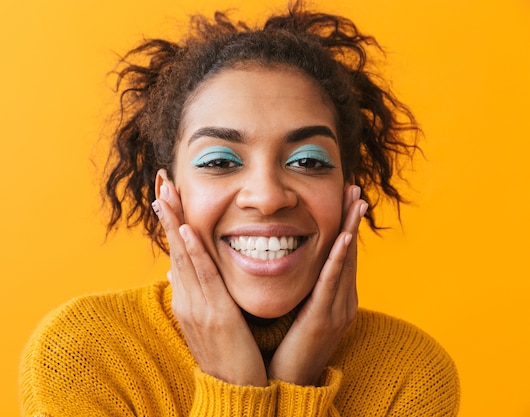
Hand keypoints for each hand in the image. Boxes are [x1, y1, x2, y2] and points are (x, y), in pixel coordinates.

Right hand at [153, 178, 267, 385]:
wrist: (234, 392)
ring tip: (167, 194)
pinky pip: (204, 277)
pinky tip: (187, 232)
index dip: (172, 223)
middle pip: (175, 248)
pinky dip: (194, 253)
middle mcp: (187, 299)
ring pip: (184, 257)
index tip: (166, 195)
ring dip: (175, 223)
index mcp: (187, 299)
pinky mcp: (215, 315)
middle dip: (168, 213)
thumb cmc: (226, 356)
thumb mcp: (206, 321)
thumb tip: (177, 272)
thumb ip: (195, 294)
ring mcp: (197, 307)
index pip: (177, 253)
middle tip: (162, 180)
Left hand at [268, 185, 366, 385]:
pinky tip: (343, 239)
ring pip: (344, 263)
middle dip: (352, 220)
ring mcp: (337, 310)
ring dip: (350, 230)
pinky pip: (331, 284)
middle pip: (349, 253)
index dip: (345, 225)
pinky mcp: (324, 319)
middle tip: (355, 189)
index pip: (342, 255)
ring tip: (355, 203)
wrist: (291, 384)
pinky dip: (338, 259)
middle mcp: (343, 301)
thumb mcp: (302, 310)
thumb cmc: (291, 346)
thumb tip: (293, 263)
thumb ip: (304, 288)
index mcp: (336, 298)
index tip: (346, 199)